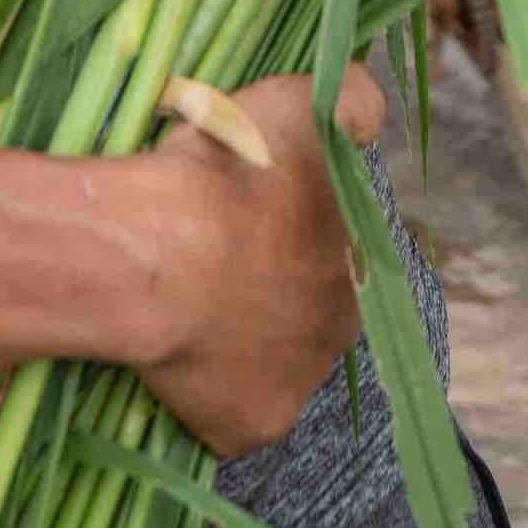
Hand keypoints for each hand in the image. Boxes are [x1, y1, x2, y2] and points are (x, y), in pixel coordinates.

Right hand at [131, 68, 386, 457]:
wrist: (157, 251)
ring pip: (269, 360)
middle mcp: (344, 332)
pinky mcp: (249, 427)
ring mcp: (299, 387)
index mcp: (360, 259)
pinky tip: (176, 353)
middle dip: (268, 286)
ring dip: (239, 337)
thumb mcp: (301, 102)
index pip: (331, 248)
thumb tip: (370, 120)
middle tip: (210, 256)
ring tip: (183, 300)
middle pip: (303, 307)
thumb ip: (353, 100)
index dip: (284, 228)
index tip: (242, 213)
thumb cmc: (232, 172)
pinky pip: (230, 413)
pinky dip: (207, 392)